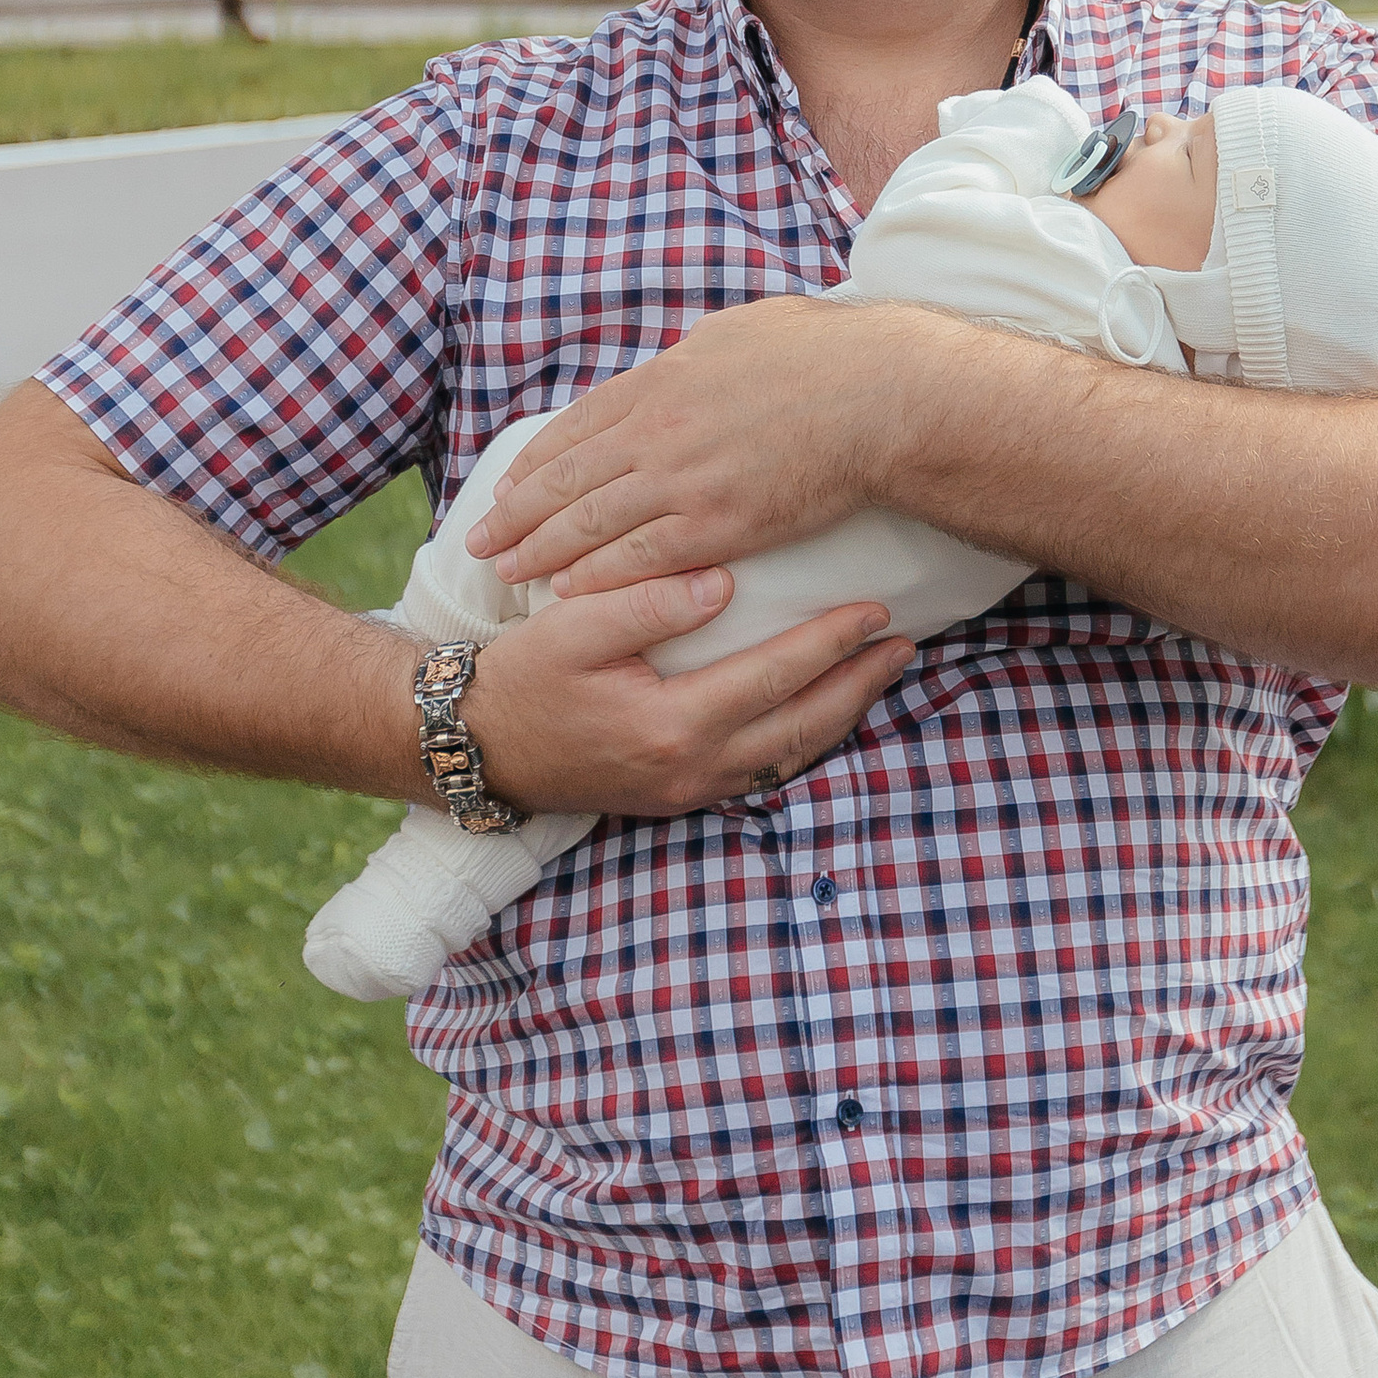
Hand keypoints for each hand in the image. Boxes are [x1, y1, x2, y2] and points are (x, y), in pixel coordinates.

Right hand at [464, 574, 913, 818]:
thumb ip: (649, 603)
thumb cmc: (522, 678)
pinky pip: (761, 772)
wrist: (474, 747)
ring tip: (880, 674)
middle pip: (801, 729)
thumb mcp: (573, 628)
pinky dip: (802, 740)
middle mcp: (690, 769)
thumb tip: (723, 582)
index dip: (830, 643)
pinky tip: (823, 710)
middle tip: (904, 645)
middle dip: (859, 687)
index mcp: (670, 724)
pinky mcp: (678, 795)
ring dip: (840, 715)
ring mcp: (686, 790)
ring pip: (788, 758)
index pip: (775, 678)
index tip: (874, 609)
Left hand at [465, 298, 931, 596]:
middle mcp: (657, 430)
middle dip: (516, 514)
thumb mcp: (742, 330)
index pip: (576, 427)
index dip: (537, 463)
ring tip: (511, 571)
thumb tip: (681, 361)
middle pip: (566, 479)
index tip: (509, 486)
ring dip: (542, 551)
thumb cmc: (826, 353)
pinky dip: (595, 575)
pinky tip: (568, 589)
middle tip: (483, 541)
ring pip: (588, 524)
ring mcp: (682, 480)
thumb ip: (697, 353)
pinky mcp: (715, 525)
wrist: (878, 396)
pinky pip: (637, 558)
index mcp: (662, 379)